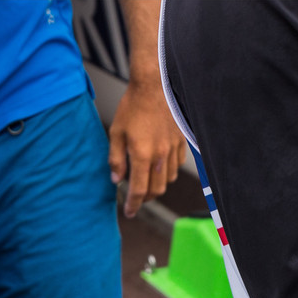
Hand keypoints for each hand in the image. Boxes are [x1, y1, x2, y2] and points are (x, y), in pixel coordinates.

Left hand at [108, 75, 187, 217]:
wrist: (155, 85)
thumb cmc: (133, 106)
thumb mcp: (116, 132)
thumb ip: (116, 159)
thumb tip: (116, 179)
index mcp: (142, 154)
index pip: (139, 190)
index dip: (133, 205)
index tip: (129, 212)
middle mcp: (160, 155)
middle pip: (156, 189)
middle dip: (145, 198)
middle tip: (136, 198)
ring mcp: (173, 148)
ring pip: (169, 179)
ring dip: (157, 185)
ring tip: (147, 182)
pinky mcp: (182, 140)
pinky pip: (178, 165)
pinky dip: (168, 172)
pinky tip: (160, 167)